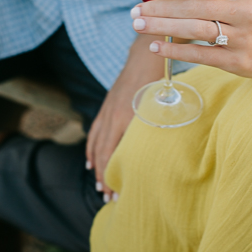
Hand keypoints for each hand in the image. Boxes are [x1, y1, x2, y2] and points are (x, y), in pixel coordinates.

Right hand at [86, 35, 163, 200]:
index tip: (118, 195)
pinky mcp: (106, 105)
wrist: (146, 52)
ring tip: (99, 185)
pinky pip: (95, 131)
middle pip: (103, 153)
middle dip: (104, 177)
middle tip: (108, 199)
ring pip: (96, 144)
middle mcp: (112, 116)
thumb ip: (155, 127)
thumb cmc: (159, 78)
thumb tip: (159, 153)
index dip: (113, 176)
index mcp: (126, 118)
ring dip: (96, 166)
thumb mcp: (159, 104)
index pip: (113, 155)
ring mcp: (107, 110)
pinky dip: (92, 148)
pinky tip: (91, 160)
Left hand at [131, 0, 251, 78]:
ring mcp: (241, 38)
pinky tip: (157, 47)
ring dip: (163, 28)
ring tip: (139, 26)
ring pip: (196, 31)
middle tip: (134, 11)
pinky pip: (202, 56)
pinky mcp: (239, 62)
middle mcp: (243, 11)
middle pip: (194, 8)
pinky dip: (177, 51)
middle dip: (160, 9)